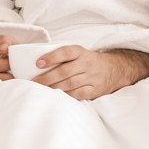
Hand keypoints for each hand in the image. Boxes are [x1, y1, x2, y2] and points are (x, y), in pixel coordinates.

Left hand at [33, 46, 148, 98]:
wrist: (115, 69)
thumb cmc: (88, 61)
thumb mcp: (79, 53)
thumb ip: (63, 56)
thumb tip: (37, 63)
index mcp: (81, 52)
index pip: (65, 52)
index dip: (51, 57)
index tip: (38, 63)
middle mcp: (87, 64)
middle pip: (64, 72)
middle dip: (47, 78)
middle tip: (33, 82)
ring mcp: (92, 78)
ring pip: (69, 84)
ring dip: (53, 88)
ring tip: (40, 90)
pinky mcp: (94, 90)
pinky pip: (77, 94)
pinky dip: (65, 95)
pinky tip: (56, 96)